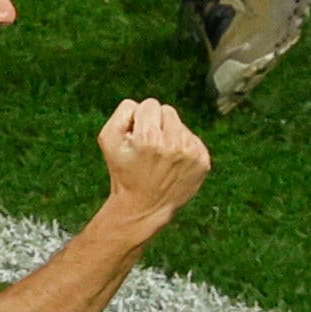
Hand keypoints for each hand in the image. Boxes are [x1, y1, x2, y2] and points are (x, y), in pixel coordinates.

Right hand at [94, 95, 209, 227]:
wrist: (144, 207)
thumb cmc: (123, 171)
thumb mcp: (108, 140)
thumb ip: (123, 112)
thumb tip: (143, 105)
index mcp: (149, 138)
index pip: (149, 104)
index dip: (139, 119)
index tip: (135, 137)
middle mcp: (173, 144)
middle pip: (167, 110)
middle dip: (156, 124)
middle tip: (148, 147)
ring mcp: (191, 154)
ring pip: (180, 124)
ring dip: (169, 135)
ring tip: (160, 157)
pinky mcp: (203, 161)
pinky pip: (192, 138)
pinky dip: (182, 147)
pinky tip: (173, 163)